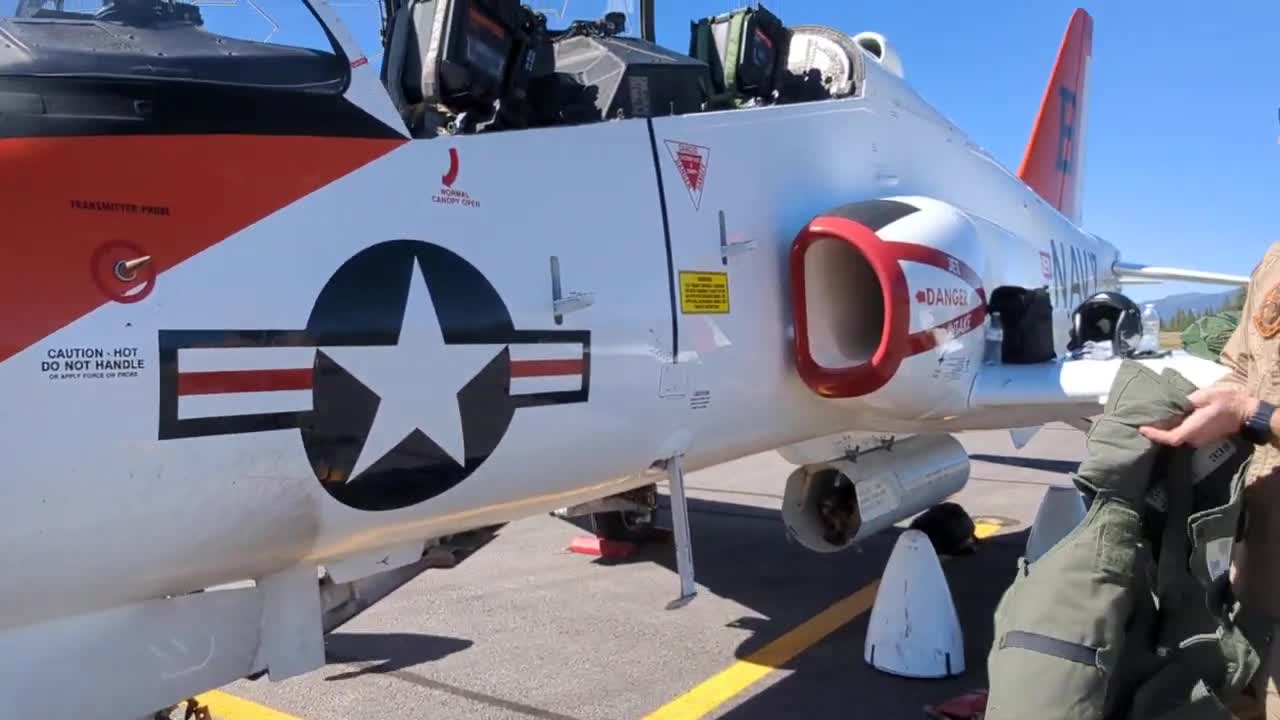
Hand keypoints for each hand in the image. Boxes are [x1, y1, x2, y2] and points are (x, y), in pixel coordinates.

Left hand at [1139, 387, 1255, 447]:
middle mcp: (1194, 438)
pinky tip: (1168, 420)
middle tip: (1141, 422)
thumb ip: (1186, 401)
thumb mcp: (1204, 395)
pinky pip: (1184, 435)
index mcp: (1193, 429)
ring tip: (1151, 420)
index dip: (1155, 435)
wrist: (1245, 412)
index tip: (1142, 428)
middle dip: (1156, 432)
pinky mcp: (1202, 438)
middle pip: (1171, 439)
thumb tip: (1171, 404)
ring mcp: (1199, 440)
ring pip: (1177, 437)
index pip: (1170, 437)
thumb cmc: (1225, 401)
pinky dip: (1174, 429)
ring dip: (1165, 431)